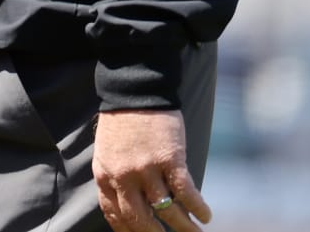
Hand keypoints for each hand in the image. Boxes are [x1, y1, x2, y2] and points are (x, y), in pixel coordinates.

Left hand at [93, 109, 209, 231]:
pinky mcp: (169, 159)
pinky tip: (205, 215)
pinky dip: (197, 208)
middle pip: (140, 219)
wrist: (134, 91)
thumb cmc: (121, 122)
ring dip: (184, 227)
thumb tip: (130, 204)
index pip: (115, 215)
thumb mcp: (107, 152)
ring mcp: (146, 169)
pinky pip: (185, 193)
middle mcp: (123, 176)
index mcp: (104, 175)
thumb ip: (115, 178)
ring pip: (167, 210)